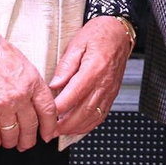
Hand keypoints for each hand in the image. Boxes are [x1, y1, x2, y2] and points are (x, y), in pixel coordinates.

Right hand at [0, 21, 58, 150]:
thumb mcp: (22, 62)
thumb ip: (30, 82)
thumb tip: (34, 98)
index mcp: (32, 82)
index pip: (48, 109)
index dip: (49, 126)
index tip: (48, 134)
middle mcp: (20, 96)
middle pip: (31, 125)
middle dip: (29, 139)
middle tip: (26, 144)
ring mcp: (2, 105)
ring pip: (12, 134)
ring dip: (11, 142)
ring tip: (10, 143)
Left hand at [49, 17, 132, 136]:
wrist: (119, 32)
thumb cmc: (99, 34)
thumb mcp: (77, 43)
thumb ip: (66, 66)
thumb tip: (54, 85)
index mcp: (94, 69)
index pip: (74, 94)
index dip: (59, 107)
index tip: (45, 114)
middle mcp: (104, 83)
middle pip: (84, 110)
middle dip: (65, 124)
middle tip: (49, 130)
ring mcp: (110, 90)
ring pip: (93, 116)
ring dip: (76, 127)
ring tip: (60, 132)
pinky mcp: (112, 94)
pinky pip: (101, 115)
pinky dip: (89, 125)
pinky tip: (77, 127)